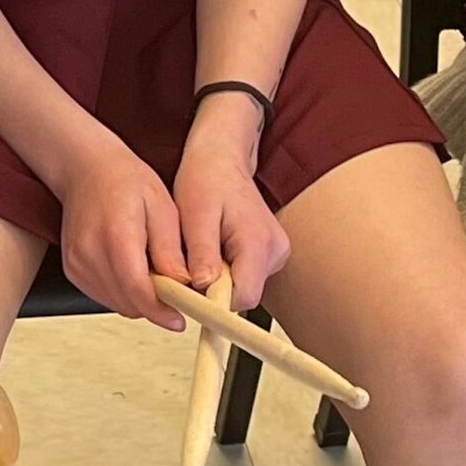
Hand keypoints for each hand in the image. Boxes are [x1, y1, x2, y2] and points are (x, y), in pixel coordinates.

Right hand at [57, 132, 190, 331]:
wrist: (86, 168)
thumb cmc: (125, 180)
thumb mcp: (162, 208)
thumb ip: (171, 251)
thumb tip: (183, 285)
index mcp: (115, 236)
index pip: (138, 290)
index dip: (161, 311)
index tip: (180, 318)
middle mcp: (89, 254)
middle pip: (127, 302)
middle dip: (155, 304)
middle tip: (175, 289)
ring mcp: (76, 264)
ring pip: (116, 303)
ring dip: (139, 299)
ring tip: (153, 272)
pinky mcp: (72, 270)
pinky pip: (104, 295)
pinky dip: (123, 292)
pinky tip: (133, 269)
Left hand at [171, 102, 291, 311]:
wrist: (222, 159)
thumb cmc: (207, 179)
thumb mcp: (195, 214)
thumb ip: (202, 252)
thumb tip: (204, 288)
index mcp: (258, 242)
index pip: (243, 297)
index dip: (215, 307)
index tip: (193, 306)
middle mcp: (275, 251)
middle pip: (242, 296)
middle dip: (212, 289)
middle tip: (190, 261)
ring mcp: (275, 254)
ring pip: (240, 288)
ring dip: (217, 279)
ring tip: (203, 247)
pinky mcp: (267, 256)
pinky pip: (242, 277)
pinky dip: (223, 271)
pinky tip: (213, 247)